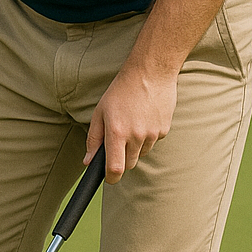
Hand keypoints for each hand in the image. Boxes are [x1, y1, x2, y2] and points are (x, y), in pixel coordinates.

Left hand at [85, 64, 177, 183]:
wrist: (150, 73)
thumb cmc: (121, 91)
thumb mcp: (100, 112)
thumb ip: (93, 139)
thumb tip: (88, 161)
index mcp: (117, 132)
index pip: (115, 168)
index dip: (110, 178)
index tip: (108, 178)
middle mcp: (136, 136)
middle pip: (129, 164)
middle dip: (121, 160)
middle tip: (118, 141)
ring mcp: (152, 134)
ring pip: (141, 153)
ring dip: (135, 147)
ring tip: (132, 123)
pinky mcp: (164, 130)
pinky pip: (152, 142)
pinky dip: (147, 136)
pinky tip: (144, 118)